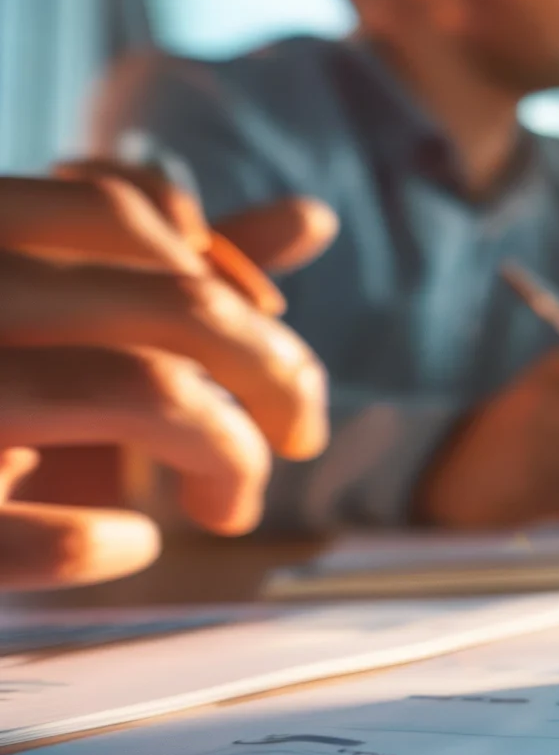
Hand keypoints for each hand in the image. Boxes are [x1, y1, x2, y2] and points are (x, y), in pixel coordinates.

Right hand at [0, 170, 334, 588]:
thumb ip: (164, 272)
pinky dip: (114, 542)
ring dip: (228, 457)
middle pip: (177, 306)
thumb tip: (313, 218)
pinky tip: (129, 544)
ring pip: (152, 395)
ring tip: (224, 505)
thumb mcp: (48, 320)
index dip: (226, 282)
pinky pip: (65, 535)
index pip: (129, 211)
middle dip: (276, 376)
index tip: (264, 340)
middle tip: (300, 434)